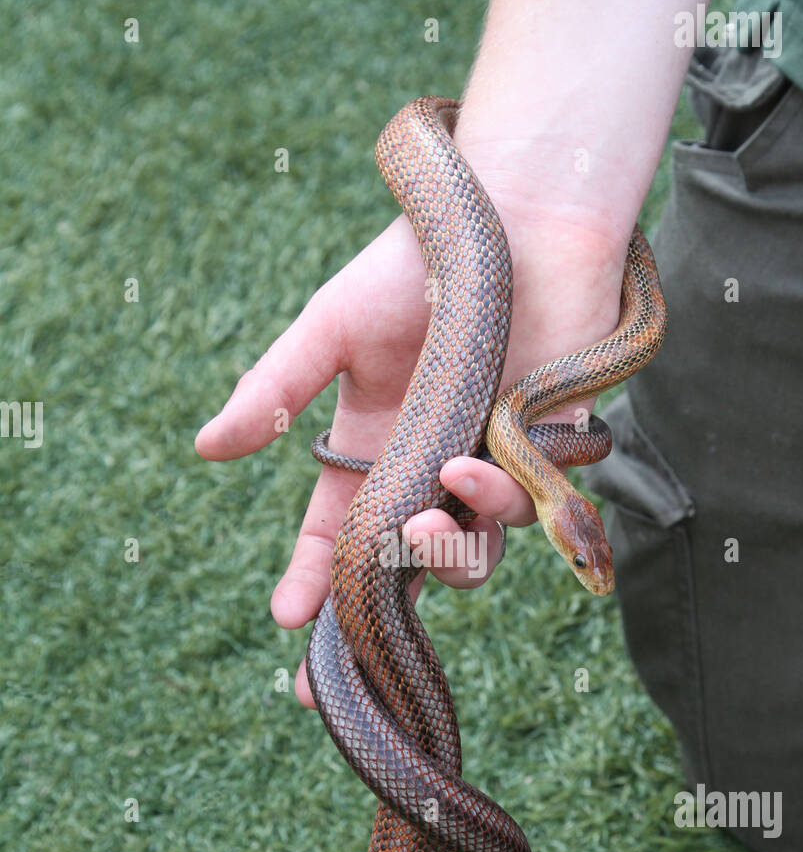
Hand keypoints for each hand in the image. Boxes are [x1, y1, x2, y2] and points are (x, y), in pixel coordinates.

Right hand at [196, 175, 626, 707]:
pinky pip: (526, 512)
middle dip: (376, 615)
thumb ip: (275, 392)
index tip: (289, 623)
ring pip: (471, 554)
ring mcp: (491, 468)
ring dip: (445, 551)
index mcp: (375, 450)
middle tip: (351, 634)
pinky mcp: (549, 456)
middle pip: (404, 568)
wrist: (514, 217)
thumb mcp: (331, 329)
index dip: (315, 584)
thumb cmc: (417, 267)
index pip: (340, 537)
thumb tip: (205, 449)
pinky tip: (470, 465)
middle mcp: (430, 472)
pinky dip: (496, 500)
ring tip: (428, 516)